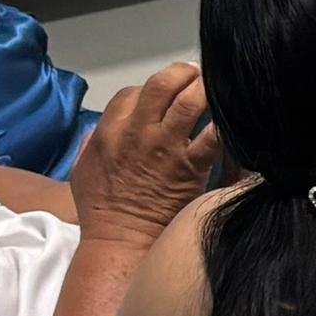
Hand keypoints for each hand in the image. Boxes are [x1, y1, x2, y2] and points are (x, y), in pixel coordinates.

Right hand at [72, 62, 216, 245]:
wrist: (121, 241)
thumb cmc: (101, 211)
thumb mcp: (81, 171)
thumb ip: (92, 144)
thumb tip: (101, 130)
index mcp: (109, 132)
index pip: (132, 93)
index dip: (150, 89)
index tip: (164, 96)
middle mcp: (137, 133)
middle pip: (162, 84)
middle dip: (183, 73)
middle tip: (198, 75)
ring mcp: (165, 147)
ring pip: (190, 101)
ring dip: (206, 89)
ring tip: (218, 88)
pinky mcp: (190, 166)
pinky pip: (213, 136)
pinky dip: (226, 124)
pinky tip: (235, 118)